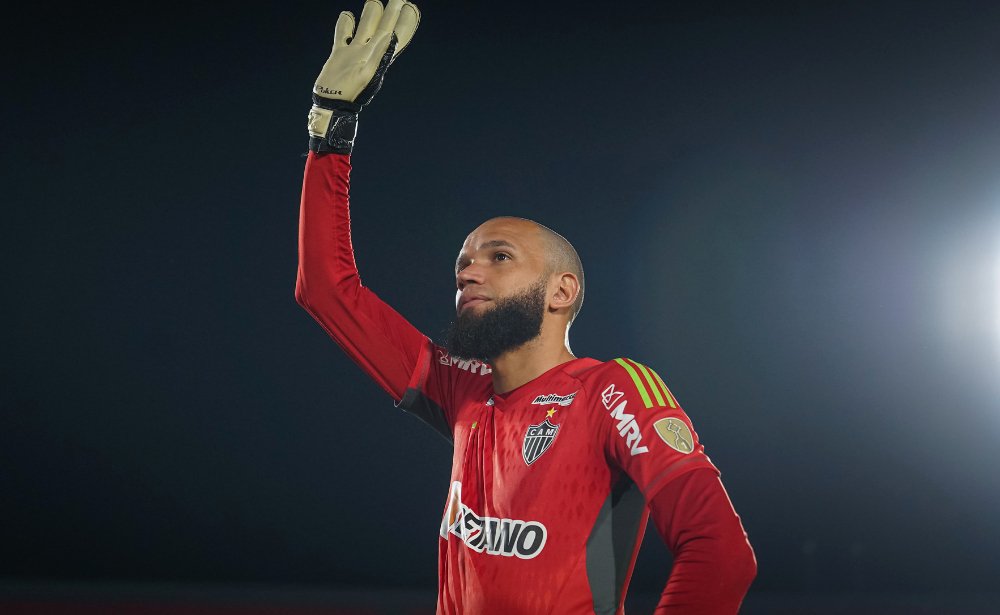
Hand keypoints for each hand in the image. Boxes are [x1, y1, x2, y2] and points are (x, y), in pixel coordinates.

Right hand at [307, 0, 420, 153]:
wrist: (331, 104)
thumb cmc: (351, 91)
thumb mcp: (368, 72)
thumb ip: (379, 53)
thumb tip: (391, 35)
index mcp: (380, 55)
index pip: (397, 33)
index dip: (405, 20)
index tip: (409, 6)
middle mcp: (369, 51)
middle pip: (383, 25)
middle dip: (391, 11)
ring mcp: (355, 51)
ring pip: (365, 25)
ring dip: (370, 13)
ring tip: (374, 2)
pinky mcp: (339, 53)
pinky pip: (343, 33)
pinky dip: (345, 23)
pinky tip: (347, 15)